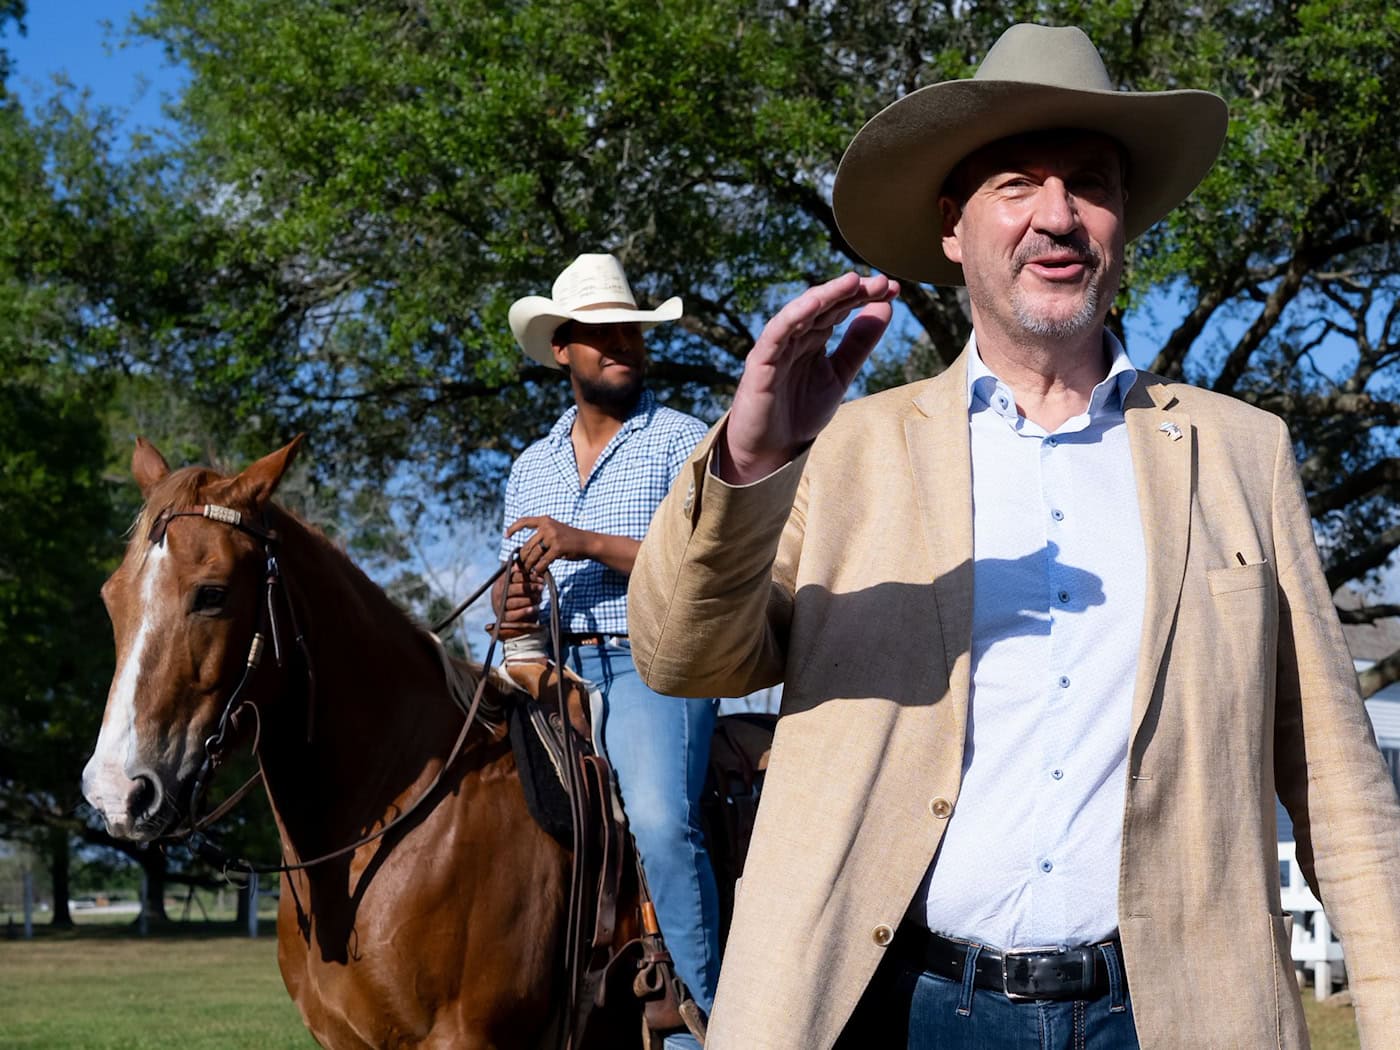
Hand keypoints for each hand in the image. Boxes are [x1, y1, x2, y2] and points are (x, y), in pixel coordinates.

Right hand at [490, 563, 543, 634]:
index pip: (513, 577)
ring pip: (514, 602)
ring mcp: (500, 606)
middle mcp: (498, 594)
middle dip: (529, 587)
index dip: (528, 577)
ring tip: (539, 598)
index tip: (541, 579)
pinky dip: (524, 611)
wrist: (514, 616)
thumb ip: (522, 574)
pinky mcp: (504, 619)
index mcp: (502, 582)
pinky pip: (514, 615)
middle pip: (513, 589)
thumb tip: (520, 563)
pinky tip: (533, 608)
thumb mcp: (520, 583)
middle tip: (541, 587)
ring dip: (528, 599)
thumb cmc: (520, 595)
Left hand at [505, 516, 589, 576]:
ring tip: (529, 571)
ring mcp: (552, 537)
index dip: (513, 528)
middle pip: (527, 545)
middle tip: (521, 567)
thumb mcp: (555, 532)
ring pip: (533, 555)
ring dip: (529, 565)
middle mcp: (547, 527)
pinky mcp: (557, 548)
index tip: (506, 535)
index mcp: (545, 520)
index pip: (524, 521)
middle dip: (523, 558)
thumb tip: (525, 552)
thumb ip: (541, 537)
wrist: (588, 542)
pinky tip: (538, 572)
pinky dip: (539, 569)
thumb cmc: (571, 539)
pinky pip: (542, 562)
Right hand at [721, 272, 897, 483]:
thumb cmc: (800, 413)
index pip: (841, 308)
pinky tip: (814, 303)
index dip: (864, 296)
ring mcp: (778, 346)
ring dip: (826, 295)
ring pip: (801, 312)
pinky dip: (794, 315)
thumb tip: (886, 306)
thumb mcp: (840, 375)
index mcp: (814, 338)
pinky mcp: (761, 361)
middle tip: (880, 282)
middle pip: (825, 305)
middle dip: (852, 291)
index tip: (892, 288)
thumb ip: (859, 343)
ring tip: (851, 282)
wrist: (770, 450)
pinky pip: (777, 332)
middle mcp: (796, 336)